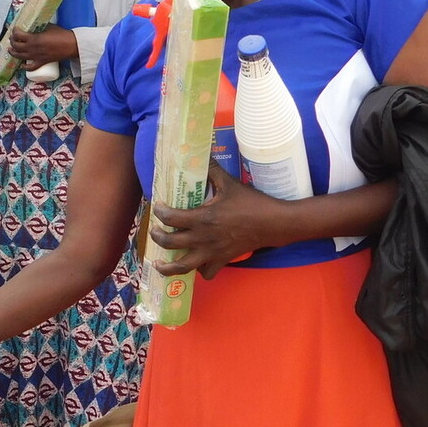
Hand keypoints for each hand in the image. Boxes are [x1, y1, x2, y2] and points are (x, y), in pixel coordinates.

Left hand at [8, 26, 78, 70]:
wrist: (71, 45)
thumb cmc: (61, 34)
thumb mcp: (49, 27)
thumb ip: (40, 27)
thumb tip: (35, 26)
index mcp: (34, 38)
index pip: (18, 35)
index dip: (14, 31)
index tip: (15, 29)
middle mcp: (32, 48)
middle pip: (16, 46)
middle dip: (12, 41)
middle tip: (12, 38)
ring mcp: (36, 56)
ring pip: (20, 56)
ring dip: (13, 53)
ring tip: (11, 49)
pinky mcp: (42, 62)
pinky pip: (31, 67)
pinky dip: (25, 67)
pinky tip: (22, 66)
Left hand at [149, 162, 284, 278]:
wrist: (272, 223)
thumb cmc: (251, 203)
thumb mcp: (229, 183)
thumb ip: (212, 169)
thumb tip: (202, 153)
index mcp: (203, 218)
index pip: (171, 218)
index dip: (160, 212)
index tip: (158, 206)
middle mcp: (203, 238)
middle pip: (170, 243)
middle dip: (157, 237)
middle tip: (154, 230)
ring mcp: (212, 252)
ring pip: (183, 266)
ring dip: (168, 267)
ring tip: (159, 263)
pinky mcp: (222, 260)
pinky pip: (206, 273)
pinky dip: (198, 271)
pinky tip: (195, 264)